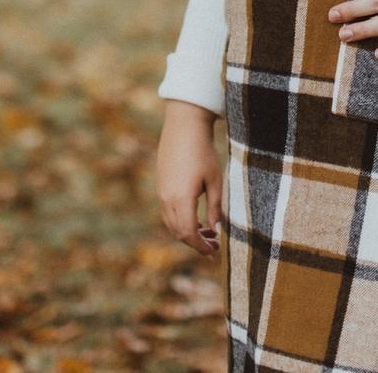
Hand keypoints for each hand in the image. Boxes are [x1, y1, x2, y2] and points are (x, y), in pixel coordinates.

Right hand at [156, 100, 221, 257]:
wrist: (184, 126)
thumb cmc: (203, 151)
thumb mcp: (215, 180)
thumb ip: (215, 208)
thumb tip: (217, 231)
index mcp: (181, 200)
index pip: (189, 234)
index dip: (201, 247)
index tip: (214, 252)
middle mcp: (167, 199)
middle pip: (178, 232)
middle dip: (195, 243)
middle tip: (213, 246)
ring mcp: (161, 193)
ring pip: (171, 223)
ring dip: (187, 232)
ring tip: (207, 232)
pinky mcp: (160, 185)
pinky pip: (168, 212)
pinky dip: (180, 220)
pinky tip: (195, 217)